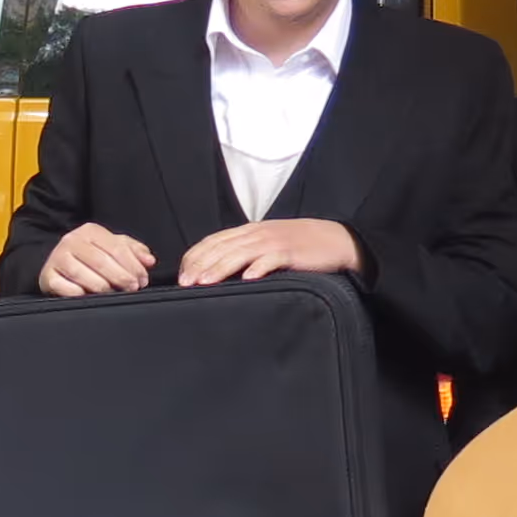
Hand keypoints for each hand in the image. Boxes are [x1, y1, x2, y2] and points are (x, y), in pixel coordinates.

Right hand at [38, 221, 157, 294]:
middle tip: (132, 288)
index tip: (142, 279)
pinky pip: (66, 288)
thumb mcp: (112, 248)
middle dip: (121, 277)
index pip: (116, 248)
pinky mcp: (48, 276)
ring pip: (84, 275)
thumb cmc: (89, 258)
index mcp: (90, 231)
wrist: (56, 265)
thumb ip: (133, 251)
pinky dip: (79, 293)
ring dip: (103, 287)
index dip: (133, 265)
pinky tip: (90, 296)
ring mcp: (57, 258)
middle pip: (102, 261)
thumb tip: (149, 260)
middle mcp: (71, 241)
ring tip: (114, 292)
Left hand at [177, 218, 361, 284]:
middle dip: (200, 265)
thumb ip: (243, 254)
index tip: (181, 276)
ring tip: (205, 282)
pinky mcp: (291, 252)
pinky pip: (272, 259)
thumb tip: (217, 273)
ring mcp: (274, 241)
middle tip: (185, 284)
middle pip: (221, 247)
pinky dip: (259, 267)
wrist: (335, 239)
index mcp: (248, 232)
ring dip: (221, 268)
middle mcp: (257, 234)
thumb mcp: (266, 245)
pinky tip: (248, 279)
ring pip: (240, 253)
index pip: (213, 241)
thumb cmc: (299, 246)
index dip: (194, 257)